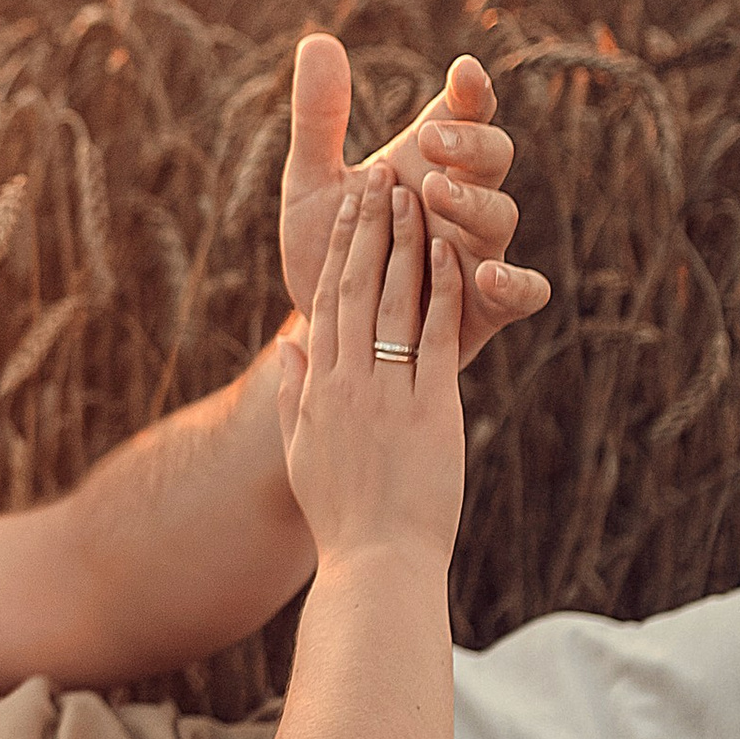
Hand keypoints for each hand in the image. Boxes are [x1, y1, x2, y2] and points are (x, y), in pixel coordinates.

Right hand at [274, 171, 465, 570]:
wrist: (377, 563)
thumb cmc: (341, 517)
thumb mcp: (303, 452)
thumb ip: (292, 395)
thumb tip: (290, 345)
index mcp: (318, 389)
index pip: (325, 300)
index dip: (337, 245)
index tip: (346, 201)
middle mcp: (348, 382)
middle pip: (355, 286)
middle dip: (368, 226)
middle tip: (378, 174)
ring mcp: (388, 393)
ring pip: (394, 300)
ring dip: (404, 241)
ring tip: (413, 193)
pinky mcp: (431, 410)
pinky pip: (434, 337)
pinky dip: (442, 290)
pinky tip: (449, 251)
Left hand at [280, 32, 548, 367]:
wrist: (324, 330)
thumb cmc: (328, 250)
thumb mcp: (311, 185)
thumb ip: (318, 120)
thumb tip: (317, 40)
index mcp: (428, 164)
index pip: (464, 114)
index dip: (472, 92)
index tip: (463, 72)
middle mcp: (462, 202)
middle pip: (494, 158)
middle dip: (470, 144)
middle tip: (433, 140)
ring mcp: (476, 253)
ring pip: (503, 217)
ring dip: (473, 203)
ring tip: (434, 194)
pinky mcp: (483, 308)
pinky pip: (521, 293)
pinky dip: (512, 283)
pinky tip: (485, 274)